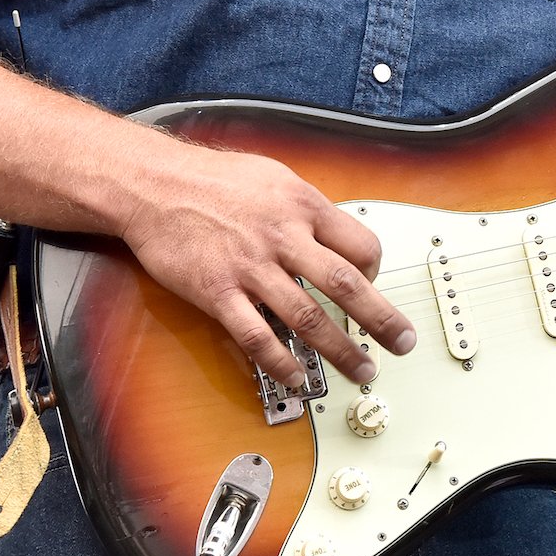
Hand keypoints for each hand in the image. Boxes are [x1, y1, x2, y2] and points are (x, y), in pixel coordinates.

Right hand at [117, 141, 417, 387]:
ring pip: (307, 316)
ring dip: (340, 349)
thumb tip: (334, 233)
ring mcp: (251, 267)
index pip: (359, 244)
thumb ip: (305, 208)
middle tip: (402, 343)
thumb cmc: (212, 179)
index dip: (375, 270)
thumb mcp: (273, 177)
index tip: (373, 286)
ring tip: (361, 370)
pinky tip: (297, 377)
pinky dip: (281, 361)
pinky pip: (256, 335)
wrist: (153, 184)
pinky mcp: (218, 292)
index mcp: (302, 206)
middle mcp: (283, 237)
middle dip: (380, 319)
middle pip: (345, 284)